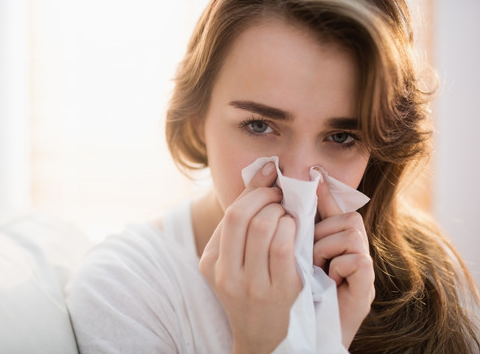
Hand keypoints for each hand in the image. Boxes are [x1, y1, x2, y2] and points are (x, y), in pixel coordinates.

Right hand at [199, 163, 301, 353]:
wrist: (264, 338)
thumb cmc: (250, 290)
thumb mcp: (233, 260)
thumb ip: (242, 221)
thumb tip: (263, 170)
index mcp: (212, 263)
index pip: (230, 215)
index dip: (253, 192)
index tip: (268, 182)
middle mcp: (228, 275)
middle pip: (243, 216)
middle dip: (266, 197)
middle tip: (279, 197)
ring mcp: (254, 285)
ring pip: (265, 227)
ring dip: (280, 211)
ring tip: (286, 214)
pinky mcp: (282, 291)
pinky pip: (284, 246)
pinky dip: (292, 228)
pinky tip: (295, 229)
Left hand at [313, 174, 374, 347]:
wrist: (310, 332)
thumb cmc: (302, 292)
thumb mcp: (296, 254)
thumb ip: (300, 226)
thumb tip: (297, 192)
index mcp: (337, 240)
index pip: (336, 207)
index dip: (325, 193)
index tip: (313, 175)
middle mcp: (355, 250)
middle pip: (346, 217)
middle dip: (320, 232)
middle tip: (308, 254)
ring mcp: (363, 267)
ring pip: (350, 234)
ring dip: (325, 249)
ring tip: (316, 268)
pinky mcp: (367, 285)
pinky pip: (356, 258)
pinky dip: (337, 267)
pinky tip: (329, 279)